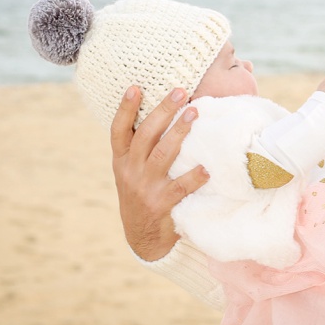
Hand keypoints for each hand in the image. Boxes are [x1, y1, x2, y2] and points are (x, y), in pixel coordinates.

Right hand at [109, 85, 209, 260]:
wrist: (142, 237)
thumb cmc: (141, 196)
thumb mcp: (130, 172)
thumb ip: (139, 149)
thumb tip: (160, 114)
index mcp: (121, 161)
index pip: (118, 130)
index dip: (125, 109)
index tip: (135, 87)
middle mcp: (131, 171)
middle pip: (145, 135)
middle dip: (162, 111)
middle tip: (180, 92)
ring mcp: (146, 188)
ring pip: (162, 154)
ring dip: (179, 132)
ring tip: (194, 113)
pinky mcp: (162, 205)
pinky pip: (180, 188)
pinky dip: (193, 178)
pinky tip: (205, 168)